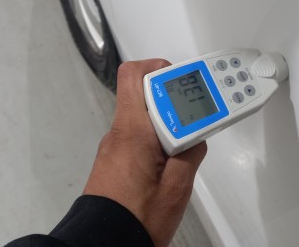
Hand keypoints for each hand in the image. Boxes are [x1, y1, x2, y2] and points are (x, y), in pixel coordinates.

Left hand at [83, 59, 207, 246]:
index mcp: (132, 131)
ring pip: (144, 115)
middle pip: (145, 93)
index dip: (161, 68)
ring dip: (168, 119)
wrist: (101, 245)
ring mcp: (115, 146)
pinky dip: (158, 136)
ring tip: (190, 138)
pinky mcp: (116, 159)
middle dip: (173, 96)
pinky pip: (139, 134)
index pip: (135, 75)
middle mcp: (119, 133)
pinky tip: (173, 156)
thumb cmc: (134, 221)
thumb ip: (191, 154)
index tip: (187, 82)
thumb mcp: (176, 188)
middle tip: (197, 110)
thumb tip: (196, 136)